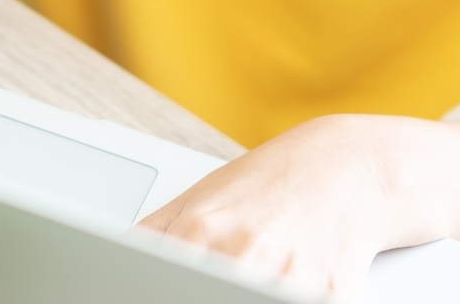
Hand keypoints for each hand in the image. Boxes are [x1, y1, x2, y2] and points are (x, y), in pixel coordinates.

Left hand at [137, 115, 459, 298]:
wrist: (349, 168)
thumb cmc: (269, 183)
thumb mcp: (199, 198)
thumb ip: (150, 235)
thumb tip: (110, 260)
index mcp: (201, 233)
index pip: (157, 286)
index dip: (152, 294)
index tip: (152, 294)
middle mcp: (243, 256)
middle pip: (205, 298)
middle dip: (200, 296)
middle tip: (212, 285)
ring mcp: (288, 280)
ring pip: (247, 303)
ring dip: (243, 296)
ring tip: (246, 276)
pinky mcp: (327, 297)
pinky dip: (277, 299)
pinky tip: (279, 282)